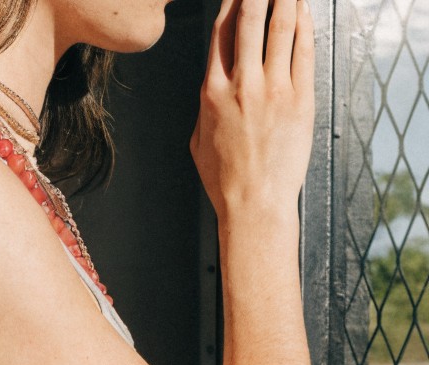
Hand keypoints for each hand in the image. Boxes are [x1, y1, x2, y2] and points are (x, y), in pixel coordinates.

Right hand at [189, 0, 314, 224]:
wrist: (254, 206)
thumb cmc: (227, 182)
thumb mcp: (199, 142)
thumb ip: (205, 108)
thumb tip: (212, 90)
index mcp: (212, 93)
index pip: (221, 34)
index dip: (230, 3)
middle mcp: (241, 86)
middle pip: (249, 20)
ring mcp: (272, 91)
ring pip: (278, 28)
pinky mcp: (299, 100)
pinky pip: (302, 50)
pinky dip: (303, 24)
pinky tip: (303, 9)